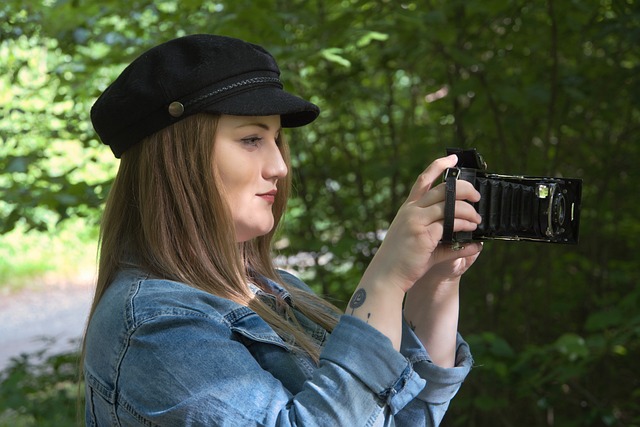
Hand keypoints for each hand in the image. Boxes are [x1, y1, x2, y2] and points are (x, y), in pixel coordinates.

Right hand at [363, 154, 481, 292]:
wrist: (386, 275)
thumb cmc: (402, 259)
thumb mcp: (418, 240)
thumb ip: (443, 236)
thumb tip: (471, 240)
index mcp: (408, 208)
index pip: (423, 180)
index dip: (439, 166)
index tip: (453, 158)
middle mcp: (411, 211)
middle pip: (443, 189)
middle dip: (465, 190)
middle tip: (477, 198)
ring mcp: (416, 222)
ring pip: (450, 207)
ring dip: (468, 212)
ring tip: (477, 220)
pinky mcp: (423, 235)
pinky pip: (451, 226)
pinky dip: (464, 227)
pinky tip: (471, 233)